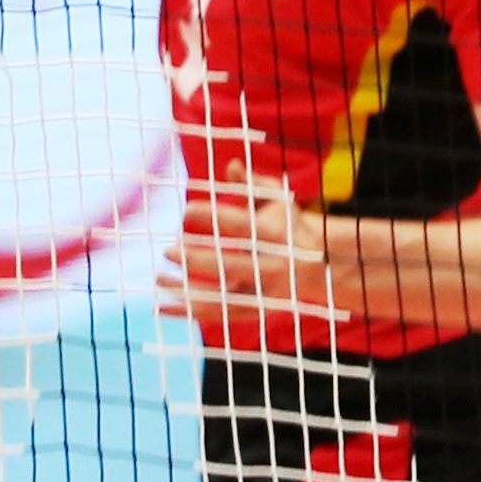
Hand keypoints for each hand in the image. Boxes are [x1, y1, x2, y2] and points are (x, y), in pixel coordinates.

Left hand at [157, 162, 340, 343]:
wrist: (322, 264)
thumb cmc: (289, 224)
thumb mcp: (279, 199)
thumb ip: (255, 184)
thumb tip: (231, 165)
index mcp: (277, 236)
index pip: (243, 226)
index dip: (214, 218)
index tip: (186, 210)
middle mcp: (273, 267)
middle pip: (232, 267)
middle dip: (198, 260)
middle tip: (168, 250)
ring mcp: (266, 293)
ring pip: (225, 299)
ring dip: (189, 292)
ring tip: (158, 279)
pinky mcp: (258, 311)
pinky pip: (221, 316)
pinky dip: (191, 313)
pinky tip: (162, 308)